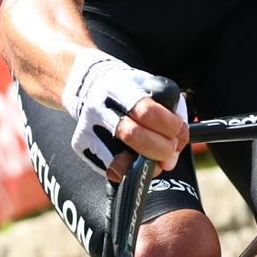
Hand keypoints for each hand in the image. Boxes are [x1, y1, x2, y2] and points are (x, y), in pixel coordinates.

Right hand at [63, 50, 189, 181]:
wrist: (89, 85)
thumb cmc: (130, 90)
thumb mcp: (152, 88)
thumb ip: (171, 115)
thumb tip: (171, 156)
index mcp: (119, 88)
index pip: (147, 111)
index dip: (169, 125)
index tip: (176, 128)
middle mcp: (99, 107)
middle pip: (132, 136)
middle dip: (160, 149)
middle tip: (169, 149)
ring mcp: (87, 128)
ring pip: (119, 161)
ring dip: (146, 166)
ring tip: (155, 160)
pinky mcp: (81, 145)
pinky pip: (110, 170)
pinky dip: (129, 171)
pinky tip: (136, 161)